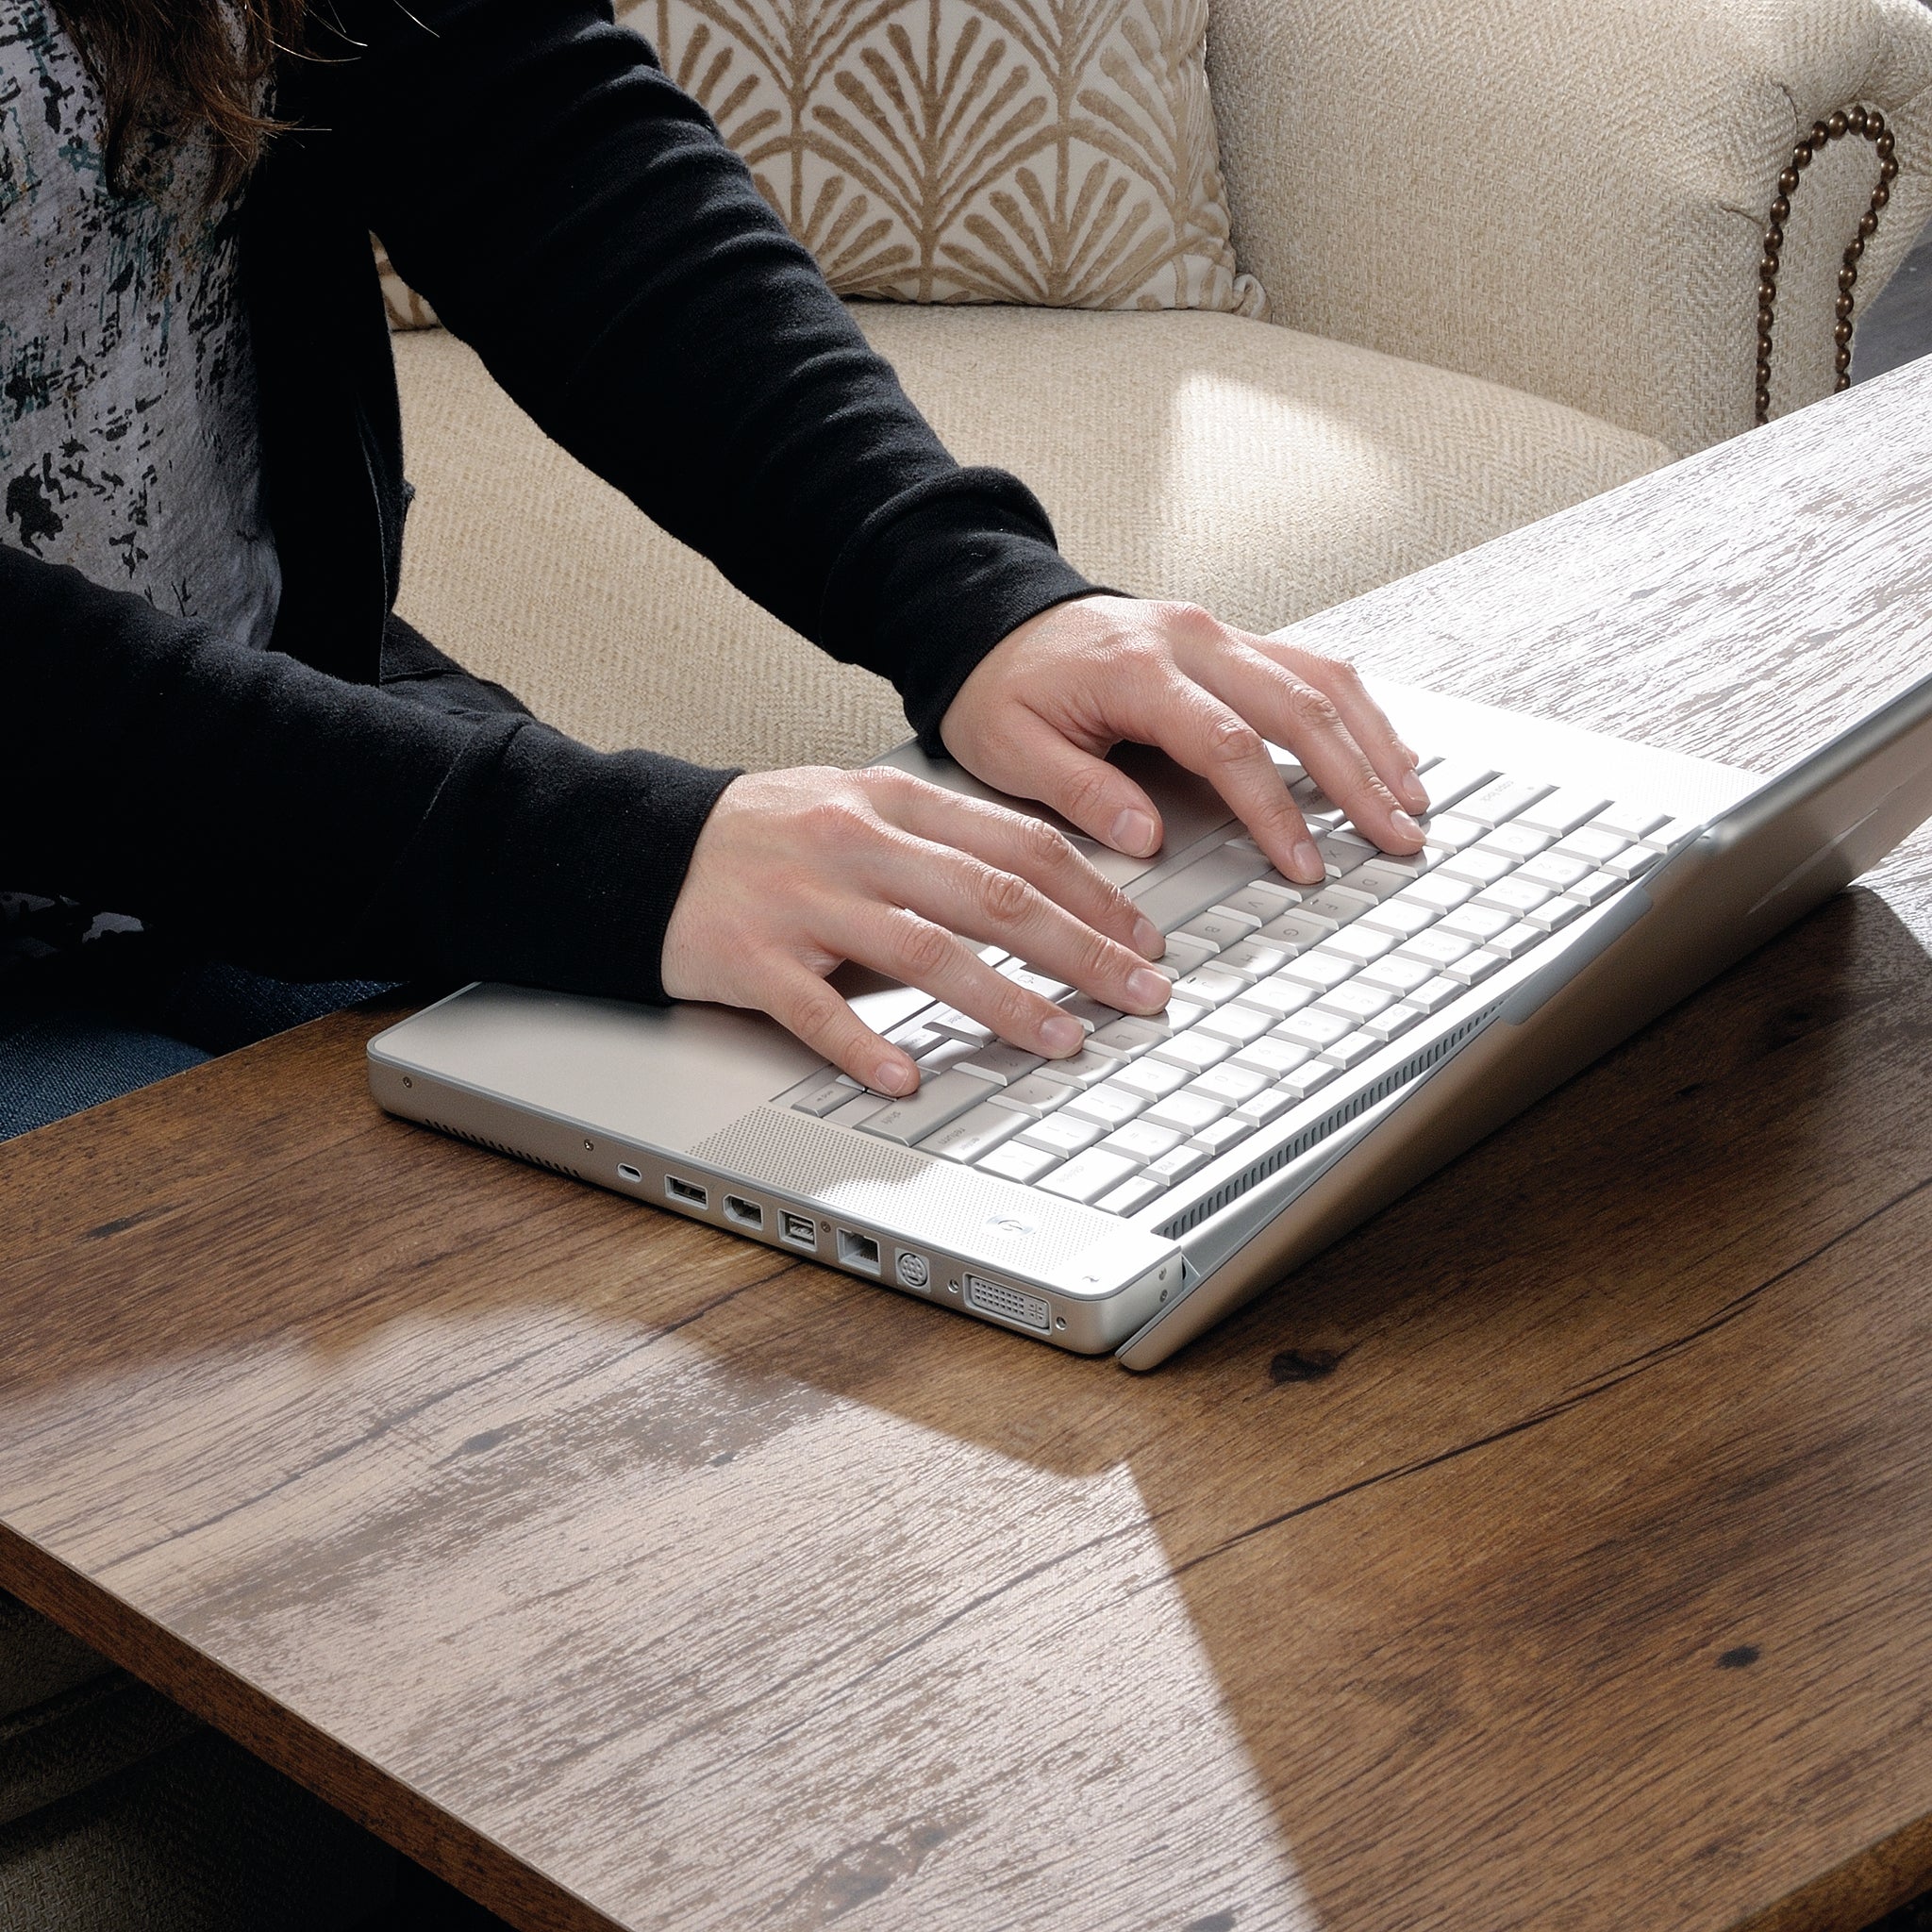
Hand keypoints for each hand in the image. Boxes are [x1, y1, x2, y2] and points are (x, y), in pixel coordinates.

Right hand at [660, 766, 1172, 1093]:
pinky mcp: (751, 959)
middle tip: (1140, 993)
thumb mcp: (859, 806)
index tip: (1144, 938)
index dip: (1093, 894)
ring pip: (923, 952)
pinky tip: (908, 1077)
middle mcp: (856, 845)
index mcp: (891, 802)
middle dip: (1081, 950)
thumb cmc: (768, 836)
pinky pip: (817, 1010)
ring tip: (1064, 1039)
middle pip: (992, 897)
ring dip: (1005, 1001)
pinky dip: (865, 1046)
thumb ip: (942, 839)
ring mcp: (803, 902)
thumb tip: (1046, 887)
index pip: (1017, 844)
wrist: (648, 848)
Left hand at [940, 595, 1428, 884]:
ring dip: (1373, 741)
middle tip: (1397, 836)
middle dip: (1357, 778)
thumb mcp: (1009, 749)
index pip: (1227, 744)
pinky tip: (1383, 751)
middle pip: (1298, 706)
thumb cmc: (1001, 687)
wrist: (992, 619)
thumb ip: (1078, 792)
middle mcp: (1190, 640)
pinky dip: (1355, 711)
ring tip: (1411, 800)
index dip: (1273, 809)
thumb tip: (1143, 837)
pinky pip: (1307, 667)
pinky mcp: (1228, 640)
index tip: (1303, 862)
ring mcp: (1216, 633)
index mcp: (1137, 669)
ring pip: (1318, 679)